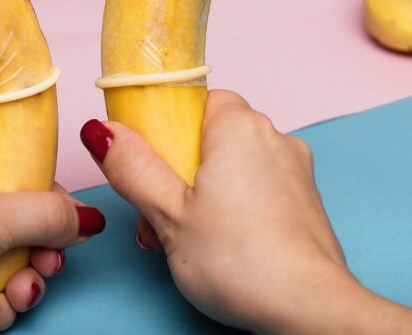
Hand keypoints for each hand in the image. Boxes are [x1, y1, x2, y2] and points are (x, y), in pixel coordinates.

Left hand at [0, 138, 105, 334]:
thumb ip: (46, 213)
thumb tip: (85, 217)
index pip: (4, 161)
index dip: (38, 189)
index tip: (62, 216)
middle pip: (10, 215)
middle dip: (33, 247)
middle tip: (46, 262)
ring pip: (1, 256)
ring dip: (17, 280)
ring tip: (16, 293)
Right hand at [81, 89, 411, 333]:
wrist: (309, 309)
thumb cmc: (241, 261)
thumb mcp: (167, 214)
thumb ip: (132, 167)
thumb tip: (102, 132)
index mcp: (240, 125)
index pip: (195, 101)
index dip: (165, 130)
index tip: (147, 163)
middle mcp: (274, 137)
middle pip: (211, 138)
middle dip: (178, 174)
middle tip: (157, 214)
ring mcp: (295, 171)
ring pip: (234, 167)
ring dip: (202, 195)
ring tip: (183, 239)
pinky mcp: (306, 202)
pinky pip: (258, 190)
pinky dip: (234, 209)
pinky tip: (220, 245)